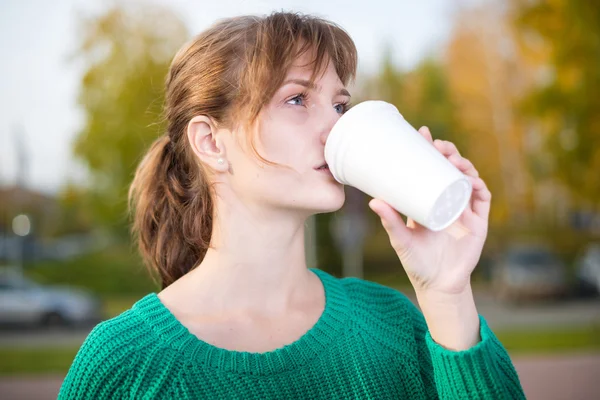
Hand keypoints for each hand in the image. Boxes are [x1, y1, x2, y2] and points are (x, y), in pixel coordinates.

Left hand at [368, 126, 490, 295]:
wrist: (438, 286)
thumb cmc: (416, 262)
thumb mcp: (401, 239)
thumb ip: (389, 221)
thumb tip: (372, 201)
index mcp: (428, 199)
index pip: (430, 167)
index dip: (429, 149)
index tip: (422, 132)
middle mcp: (448, 200)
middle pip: (451, 168)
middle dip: (448, 152)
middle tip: (438, 144)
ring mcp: (465, 209)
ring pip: (468, 178)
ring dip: (463, 164)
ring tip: (452, 159)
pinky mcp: (478, 222)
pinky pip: (482, 198)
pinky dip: (478, 186)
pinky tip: (471, 180)